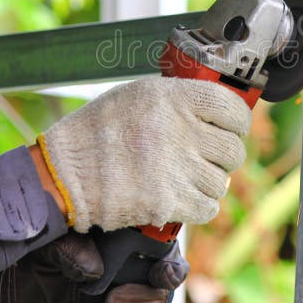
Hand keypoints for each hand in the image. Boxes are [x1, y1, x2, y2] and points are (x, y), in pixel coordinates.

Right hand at [39, 76, 251, 231]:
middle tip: (206, 158)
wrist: (64, 173)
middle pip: (232, 149)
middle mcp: (178, 129)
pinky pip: (208, 207)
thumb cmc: (98, 131)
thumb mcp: (136, 96)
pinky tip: (182, 198)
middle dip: (224, 157)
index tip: (233, 129)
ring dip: (208, 183)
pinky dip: (199, 206)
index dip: (238, 122)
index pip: (232, 108)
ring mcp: (174, 166)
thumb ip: (178, 100)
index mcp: (172, 98)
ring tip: (185, 178)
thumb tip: (217, 114)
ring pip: (220, 181)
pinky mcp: (167, 200)